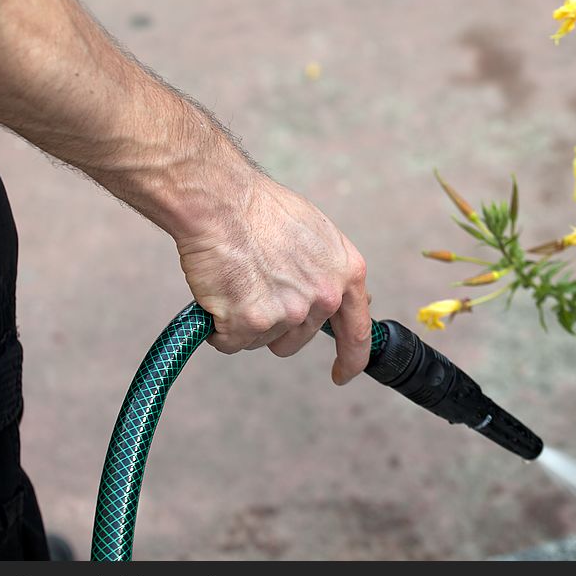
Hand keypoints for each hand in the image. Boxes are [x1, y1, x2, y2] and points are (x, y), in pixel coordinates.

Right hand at [176, 174, 370, 384]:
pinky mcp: (253, 322)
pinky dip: (219, 327)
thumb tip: (336, 296)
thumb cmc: (261, 209)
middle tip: (253, 285)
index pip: (358, 333)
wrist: (221, 201)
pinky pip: (230, 342)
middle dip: (273, 323)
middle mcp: (324, 298)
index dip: (350, 359)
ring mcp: (289, 312)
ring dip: (244, 322)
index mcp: (347, 274)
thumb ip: (329, 271)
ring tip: (236, 280)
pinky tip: (217, 294)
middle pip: (296, 339)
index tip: (341, 374)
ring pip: (261, 341)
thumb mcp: (318, 234)